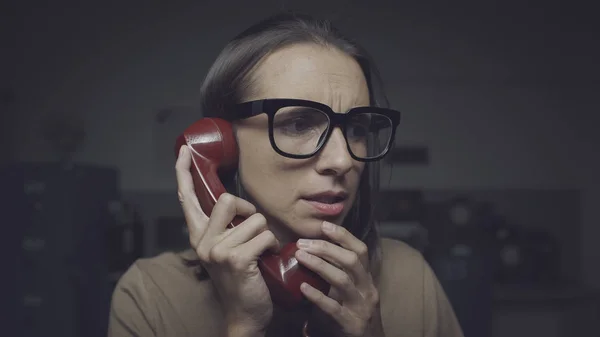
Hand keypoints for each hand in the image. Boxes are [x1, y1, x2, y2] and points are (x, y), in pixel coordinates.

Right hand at [175, 145, 277, 335]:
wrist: (244, 315)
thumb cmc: (239, 280)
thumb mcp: (224, 251)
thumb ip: (224, 228)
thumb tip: (237, 204)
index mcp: (198, 236)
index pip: (187, 199)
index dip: (184, 173)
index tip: (183, 151)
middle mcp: (203, 241)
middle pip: (228, 199)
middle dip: (249, 210)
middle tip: (254, 228)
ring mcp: (218, 250)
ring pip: (255, 219)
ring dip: (266, 234)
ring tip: (262, 251)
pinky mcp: (236, 259)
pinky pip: (265, 235)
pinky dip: (274, 245)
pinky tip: (269, 259)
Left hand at [294, 222, 380, 336]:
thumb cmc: (351, 314)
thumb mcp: (350, 291)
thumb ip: (338, 274)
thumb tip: (312, 251)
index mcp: (366, 279)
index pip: (360, 250)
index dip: (343, 236)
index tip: (323, 225)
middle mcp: (367, 290)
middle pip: (351, 260)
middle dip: (326, 248)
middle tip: (302, 243)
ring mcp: (360, 307)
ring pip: (342, 280)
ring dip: (319, 265)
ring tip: (300, 256)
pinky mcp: (349, 324)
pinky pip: (332, 308)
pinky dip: (316, 296)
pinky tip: (302, 288)